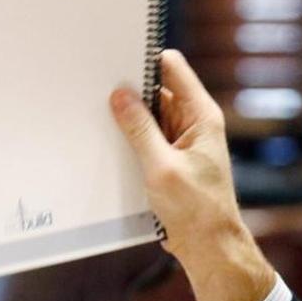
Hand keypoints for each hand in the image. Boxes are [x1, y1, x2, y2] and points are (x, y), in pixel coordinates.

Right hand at [110, 50, 272, 300]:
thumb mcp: (161, 166)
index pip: (172, 67)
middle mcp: (193, 123)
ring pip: (147, 115)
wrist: (209, 246)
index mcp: (201, 115)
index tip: (113, 55)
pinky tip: (104, 141)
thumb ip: (139, 128)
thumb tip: (120, 95)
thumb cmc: (195, 209)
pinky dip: (128, 138)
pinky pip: (145, 138)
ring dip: (125, 117)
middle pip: (156, 89)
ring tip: (93, 114)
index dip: (144, 57)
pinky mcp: (169, 159)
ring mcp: (181, 140)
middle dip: (128, 89)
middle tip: (93, 87)